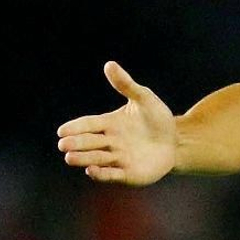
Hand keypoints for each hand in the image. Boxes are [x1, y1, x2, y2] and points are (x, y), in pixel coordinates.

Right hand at [56, 61, 176, 184]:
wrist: (177, 141)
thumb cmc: (158, 119)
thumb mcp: (144, 99)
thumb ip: (126, 84)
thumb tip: (109, 64)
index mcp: (109, 124)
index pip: (87, 124)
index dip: (74, 128)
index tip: (62, 131)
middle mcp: (110, 142)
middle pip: (88, 143)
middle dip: (76, 144)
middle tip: (64, 145)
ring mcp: (118, 159)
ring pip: (96, 159)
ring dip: (83, 159)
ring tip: (69, 158)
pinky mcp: (128, 174)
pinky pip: (112, 174)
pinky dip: (101, 174)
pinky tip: (91, 170)